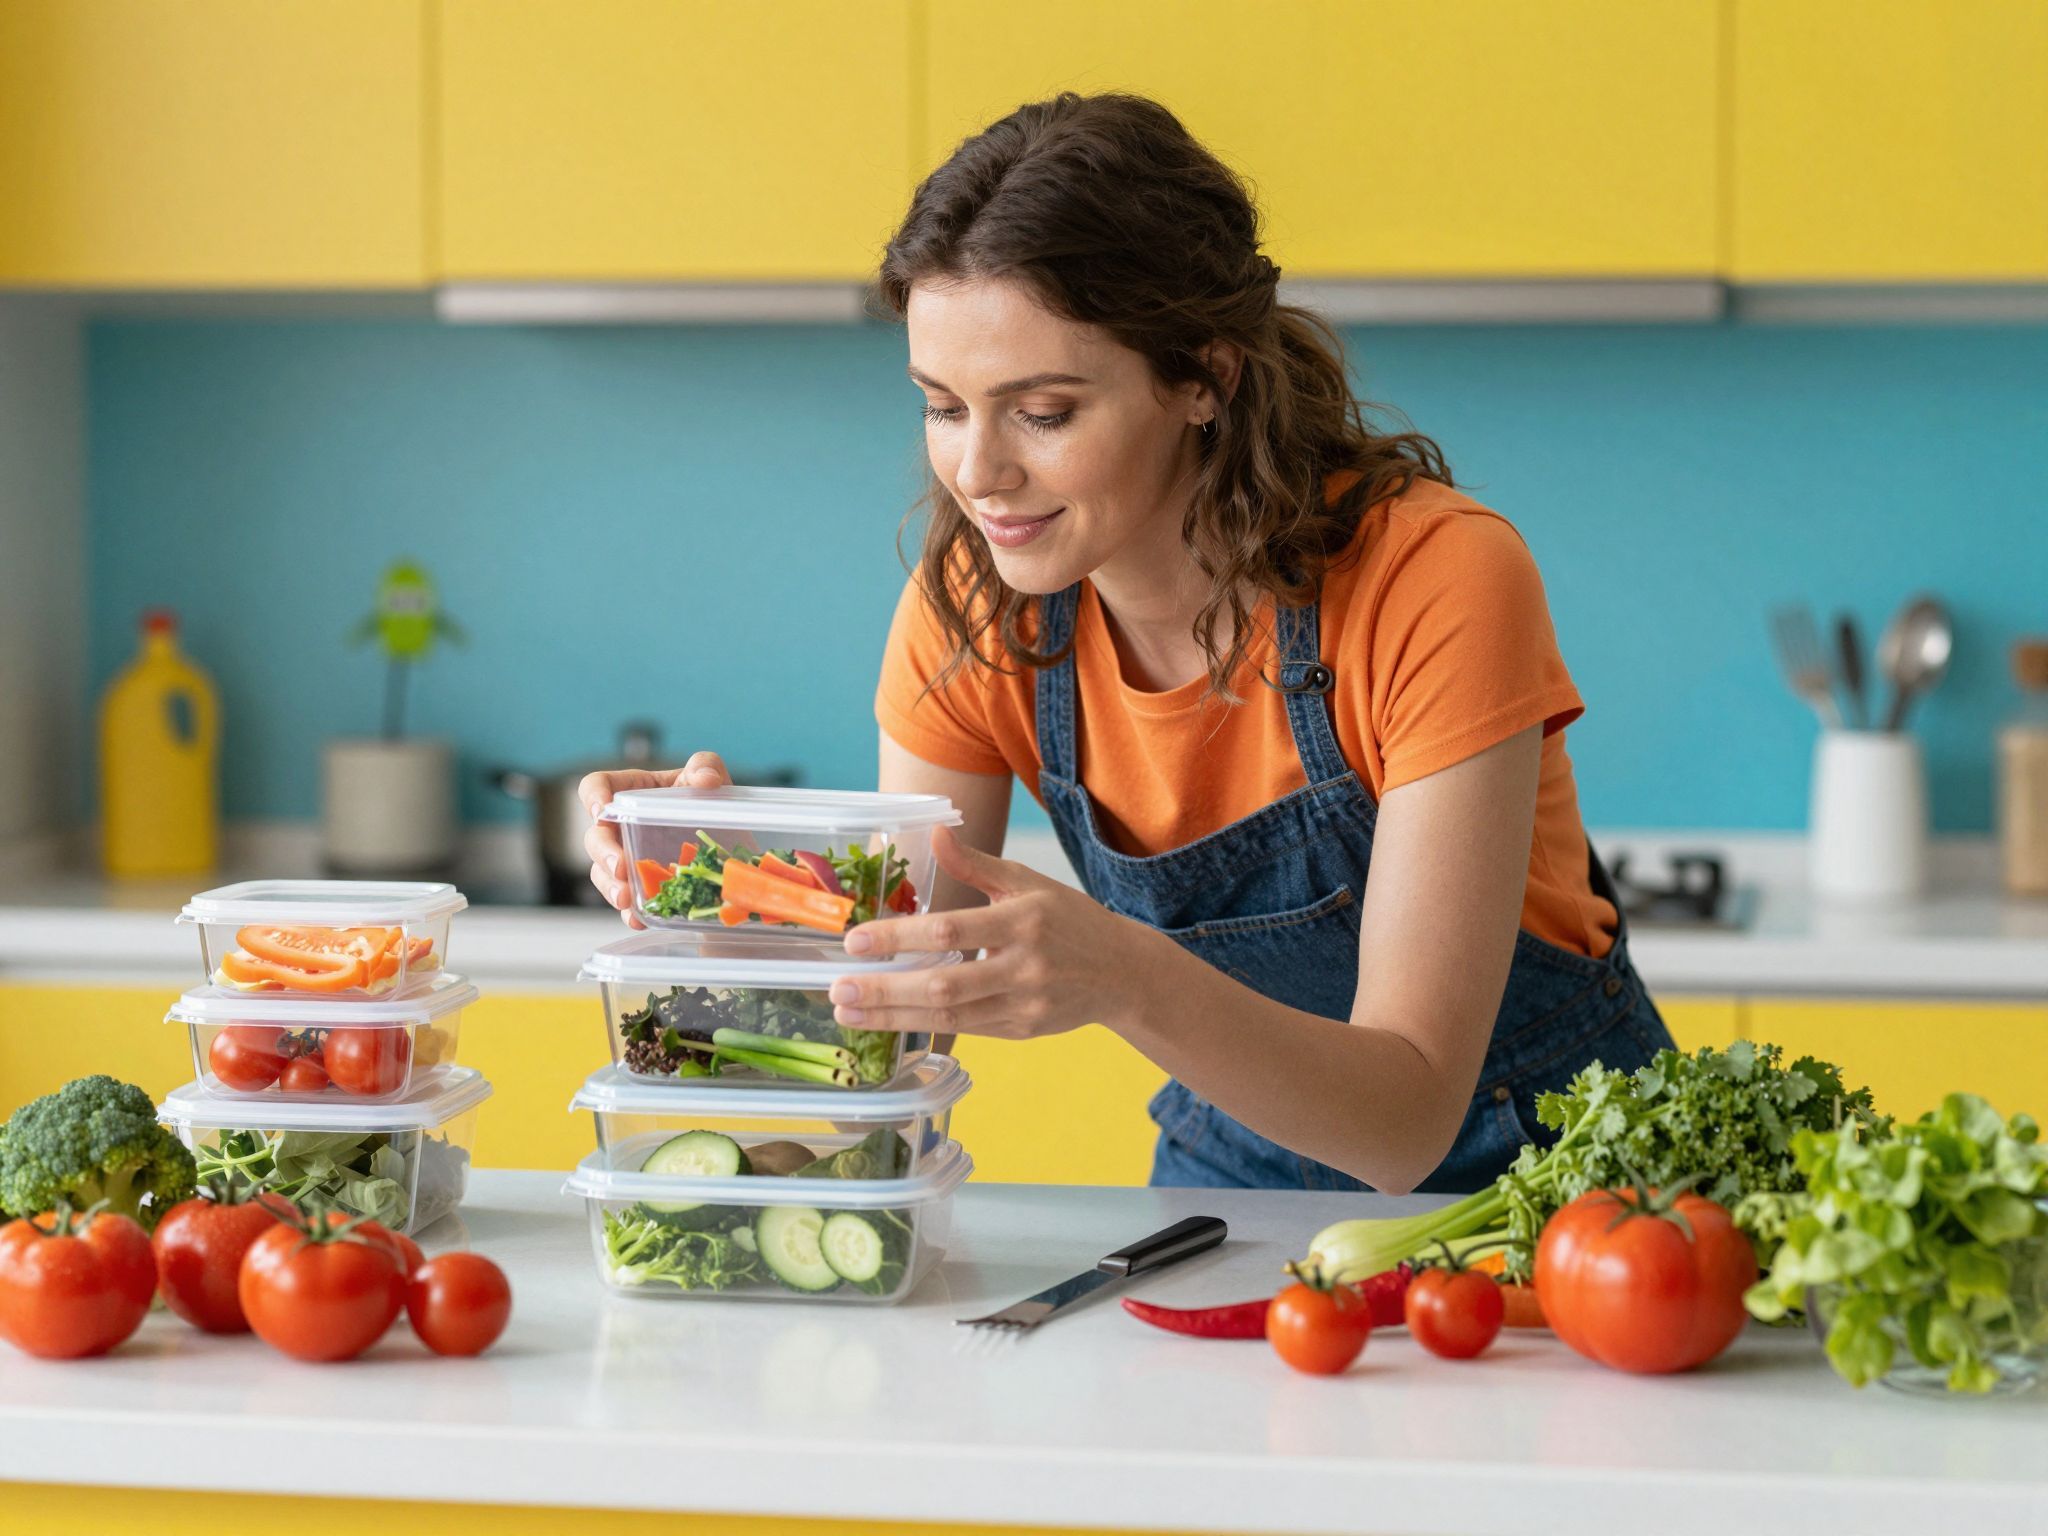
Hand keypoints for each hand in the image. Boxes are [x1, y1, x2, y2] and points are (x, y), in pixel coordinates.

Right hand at [578, 751, 730, 925]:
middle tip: (620, 868)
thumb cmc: (707, 797)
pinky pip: (626, 902)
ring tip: (626, 899)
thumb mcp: (709, 775)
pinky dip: (629, 912)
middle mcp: (620, 827)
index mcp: (630, 791)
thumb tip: (706, 780)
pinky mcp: (640, 886)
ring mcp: (627, 858)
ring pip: (603, 873)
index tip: (600, 811)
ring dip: (610, 888)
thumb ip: (706, 765)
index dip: (592, 796)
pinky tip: (637, 920)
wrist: (727, 836)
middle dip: (603, 854)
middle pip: (595, 837)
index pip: (596, 785)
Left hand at [827, 825, 1172, 1040]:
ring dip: (893, 1016)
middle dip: (885, 990)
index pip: (950, 932)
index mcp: (1022, 920)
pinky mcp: (1022, 1030)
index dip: (899, 939)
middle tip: (837, 989)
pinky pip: (965, 1031)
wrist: (1123, 972)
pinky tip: (887, 1023)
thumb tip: (934, 832)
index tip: (855, 941)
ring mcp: (1023, 1003)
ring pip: (949, 1017)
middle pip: (944, 984)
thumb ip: (977, 863)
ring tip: (848, 1012)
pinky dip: (922, 1028)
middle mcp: (1023, 965)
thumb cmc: (1070, 920)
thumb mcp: (1028, 883)